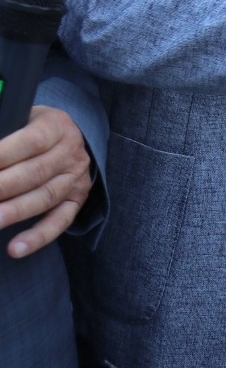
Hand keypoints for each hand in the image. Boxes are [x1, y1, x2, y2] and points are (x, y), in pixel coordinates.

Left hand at [0, 106, 92, 257]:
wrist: (69, 136)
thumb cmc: (31, 128)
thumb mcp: (21, 118)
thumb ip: (3, 131)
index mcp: (57, 125)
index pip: (31, 141)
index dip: (2, 155)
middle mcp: (71, 152)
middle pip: (35, 172)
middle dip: (2, 187)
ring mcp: (76, 178)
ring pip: (44, 197)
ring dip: (14, 212)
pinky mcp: (76, 200)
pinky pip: (60, 222)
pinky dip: (38, 237)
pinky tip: (15, 249)